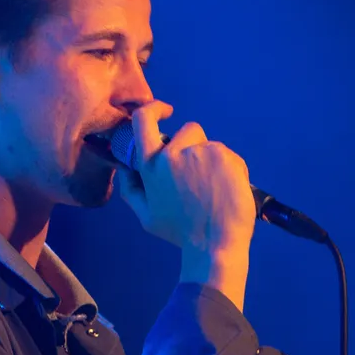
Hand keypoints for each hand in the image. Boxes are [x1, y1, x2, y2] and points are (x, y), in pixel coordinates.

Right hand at [116, 102, 255, 308]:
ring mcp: (199, 153)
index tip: (164, 110)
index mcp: (151, 166)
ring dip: (214, 159)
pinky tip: (229, 190)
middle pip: (188, 131)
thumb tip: (123, 169)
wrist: (214, 244)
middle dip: (196, 144)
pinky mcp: (222, 156)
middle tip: (202, 172)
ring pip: (210, 144)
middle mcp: (172, 154)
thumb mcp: (147, 217)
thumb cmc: (181, 234)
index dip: (153, 109)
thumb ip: (131, 190)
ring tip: (216, 188)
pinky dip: (231, 168)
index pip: (144, 121)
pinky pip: (228, 154)